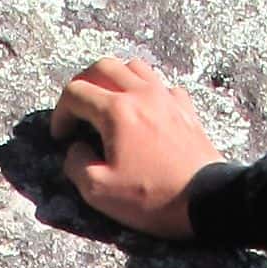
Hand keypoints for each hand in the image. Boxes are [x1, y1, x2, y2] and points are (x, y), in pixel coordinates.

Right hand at [51, 55, 216, 237]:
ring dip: (114, 79)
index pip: (76, 93)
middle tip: (77, 109)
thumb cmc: (152, 197)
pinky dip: (145, 90)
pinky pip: (161, 84)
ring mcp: (166, 97)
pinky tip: (143, 111)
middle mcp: (141, 94)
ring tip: (107, 103)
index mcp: (116, 111)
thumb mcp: (98, 191)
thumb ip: (75, 164)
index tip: (61, 136)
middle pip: (103, 67)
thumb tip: (76, 149)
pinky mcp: (186, 108)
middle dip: (82, 84)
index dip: (60, 113)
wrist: (206, 200)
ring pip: (133, 67)